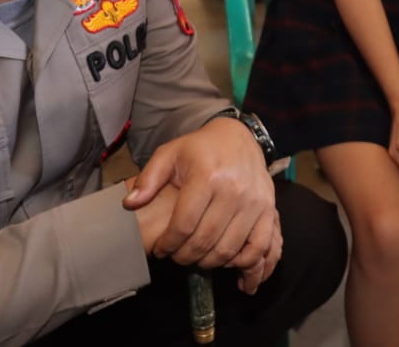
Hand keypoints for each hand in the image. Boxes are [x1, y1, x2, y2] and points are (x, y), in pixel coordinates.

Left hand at [122, 117, 279, 291]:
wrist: (239, 137)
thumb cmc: (200, 148)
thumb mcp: (169, 154)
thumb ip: (148, 179)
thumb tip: (129, 205)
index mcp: (207, 176)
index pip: (184, 224)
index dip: (169, 244)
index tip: (161, 250)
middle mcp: (233, 190)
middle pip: (205, 240)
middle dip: (185, 256)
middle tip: (176, 257)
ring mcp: (254, 201)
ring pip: (229, 248)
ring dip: (208, 262)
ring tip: (195, 257)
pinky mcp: (268, 209)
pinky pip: (258, 246)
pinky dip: (241, 261)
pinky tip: (226, 261)